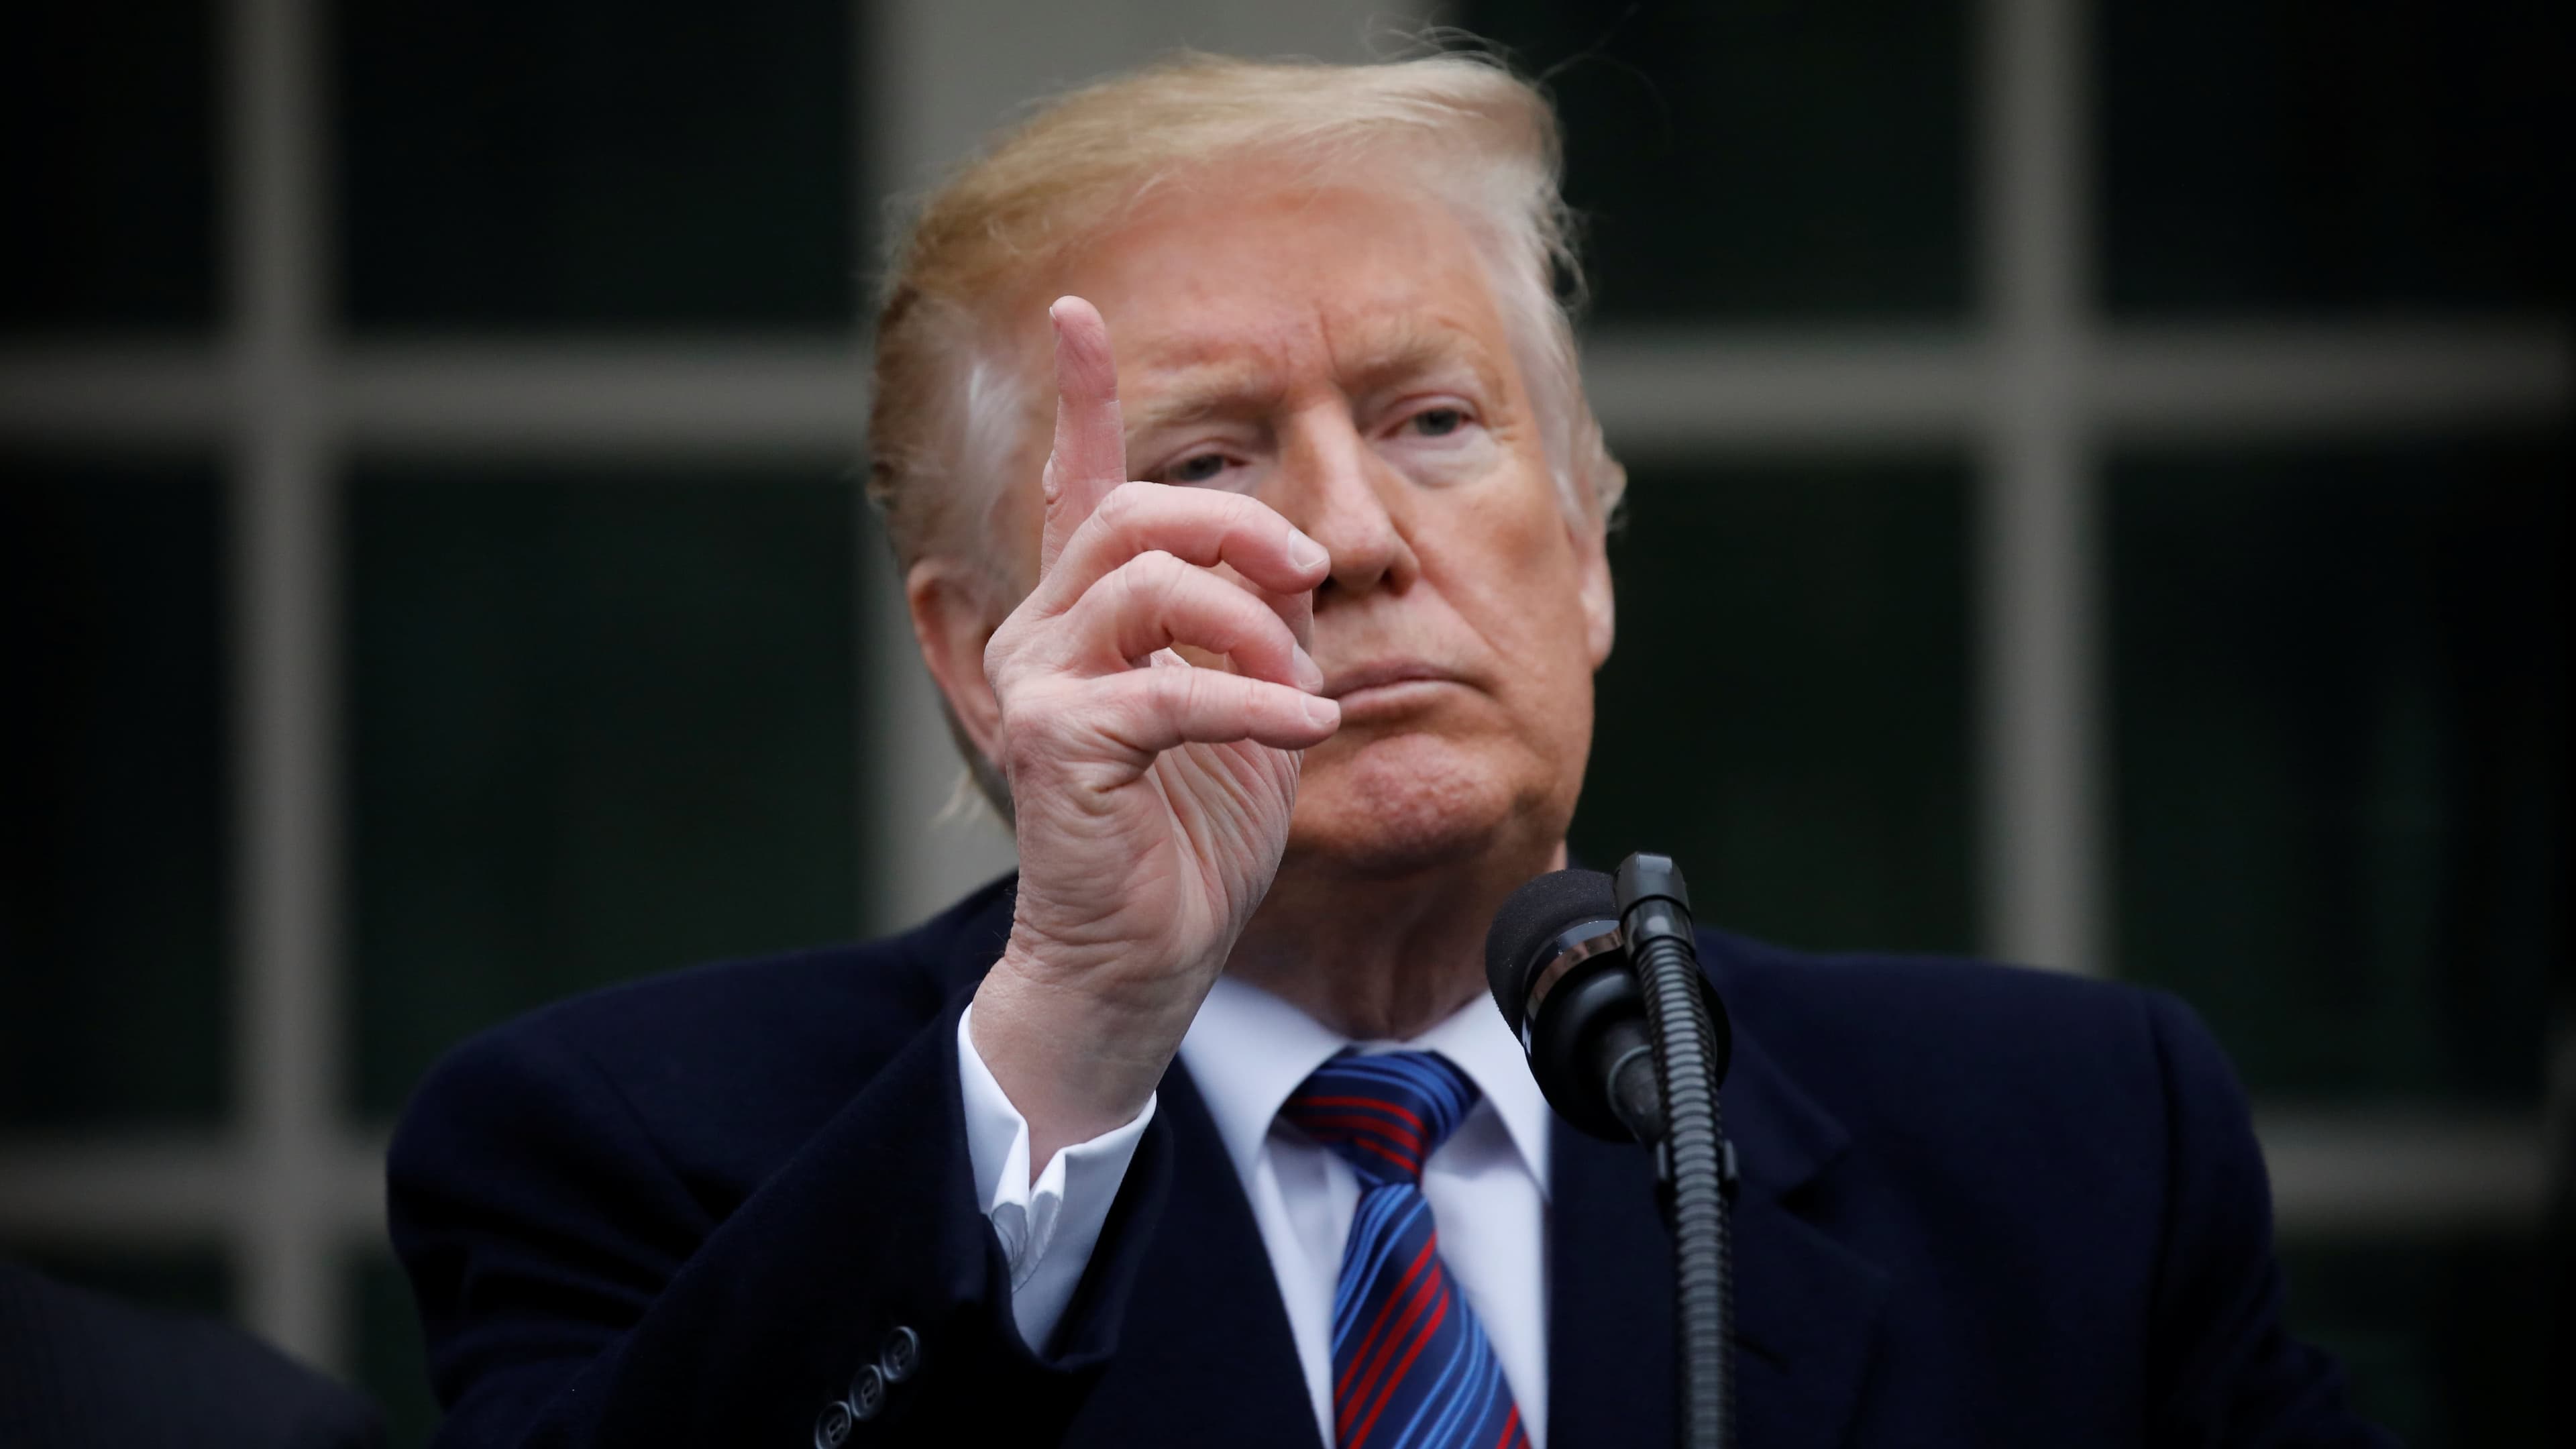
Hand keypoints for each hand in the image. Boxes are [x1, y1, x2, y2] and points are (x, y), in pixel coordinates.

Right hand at [967, 297, 1337, 1169]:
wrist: (1143, 962)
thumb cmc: (1192, 840)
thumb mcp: (1249, 708)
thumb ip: (1256, 623)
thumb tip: (1287, 560)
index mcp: (1089, 613)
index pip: (1076, 482)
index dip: (1079, 395)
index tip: (1075, 314)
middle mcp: (1044, 631)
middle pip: (1135, 513)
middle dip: (1237, 521)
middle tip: (1310, 569)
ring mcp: (1038, 683)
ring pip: (1147, 583)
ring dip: (1248, 624)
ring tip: (1301, 690)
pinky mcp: (1050, 742)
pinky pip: (1167, 689)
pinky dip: (1253, 705)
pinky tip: (1304, 731)